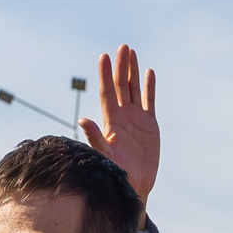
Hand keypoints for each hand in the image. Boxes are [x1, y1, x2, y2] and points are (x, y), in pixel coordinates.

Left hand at [79, 45, 158, 205]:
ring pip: (134, 89)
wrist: (134, 185)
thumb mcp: (105, 155)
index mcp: (111, 121)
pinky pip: (150, 101)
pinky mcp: (150, 124)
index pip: (107, 92)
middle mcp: (122, 116)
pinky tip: (149, 72)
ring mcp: (136, 118)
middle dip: (121, 66)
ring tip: (131, 52)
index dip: (106, 74)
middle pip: (121, 85)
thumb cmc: (116, 173)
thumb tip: (83, 120)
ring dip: (133, 71)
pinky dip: (149, 87)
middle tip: (122, 47)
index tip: (103, 57)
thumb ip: (96, 137)